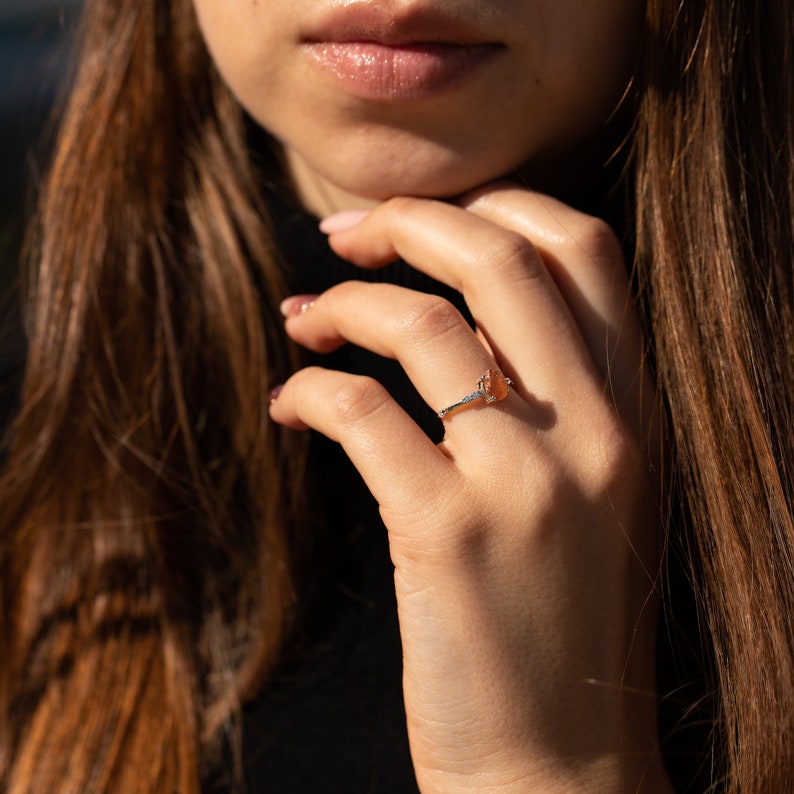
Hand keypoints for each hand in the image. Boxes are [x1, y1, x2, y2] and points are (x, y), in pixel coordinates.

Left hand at [269, 183, 670, 791]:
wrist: (559, 765)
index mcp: (632, 412)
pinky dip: (309, 390)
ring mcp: (524, 481)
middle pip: (499, 257)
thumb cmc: (562, 624)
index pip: (582, 248)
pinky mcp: (447, 532)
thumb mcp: (590, 494)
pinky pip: (360, 411)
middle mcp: (592, 431)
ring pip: (419, 324)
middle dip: (408, 223)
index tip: (425, 224)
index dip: (494, 208)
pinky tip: (289, 404)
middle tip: (345, 235)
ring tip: (304, 321)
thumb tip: (450, 316)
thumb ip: (549, 400)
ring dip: (342, 304)